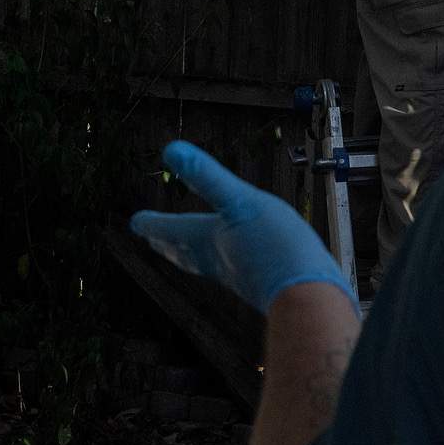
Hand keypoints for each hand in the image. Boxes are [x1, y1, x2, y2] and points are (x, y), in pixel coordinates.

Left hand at [129, 140, 356, 315]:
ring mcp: (236, 273)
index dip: (152, 223)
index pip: (172, 229)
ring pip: (203, 262)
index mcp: (207, 239)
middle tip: (151, 240)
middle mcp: (216, 259)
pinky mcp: (258, 280)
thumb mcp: (241, 200)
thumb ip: (207, 176)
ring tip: (183, 252)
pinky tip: (234, 260)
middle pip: (182, 251)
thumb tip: (171, 151)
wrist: (308, 293)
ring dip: (188, 255)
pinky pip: (229, 269)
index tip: (135, 222)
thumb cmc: (275, 247)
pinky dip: (220, 262)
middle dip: (166, 243)